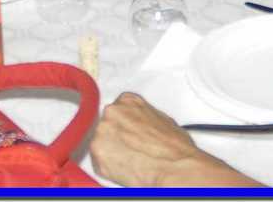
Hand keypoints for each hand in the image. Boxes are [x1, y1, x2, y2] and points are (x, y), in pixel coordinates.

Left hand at [90, 92, 221, 188]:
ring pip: (101, 144)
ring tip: (131, 162)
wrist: (174, 168)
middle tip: (130, 151)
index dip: (124, 126)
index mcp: (128, 101)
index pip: (118, 110)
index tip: (128, 134)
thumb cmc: (174, 148)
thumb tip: (142, 128)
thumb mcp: (163, 121)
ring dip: (111, 153)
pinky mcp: (97, 153)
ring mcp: (102, 131)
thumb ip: (144, 119)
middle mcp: (112, 112)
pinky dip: (108, 168)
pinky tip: (125, 170)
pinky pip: (99, 162)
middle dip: (115, 138)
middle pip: (107, 126)